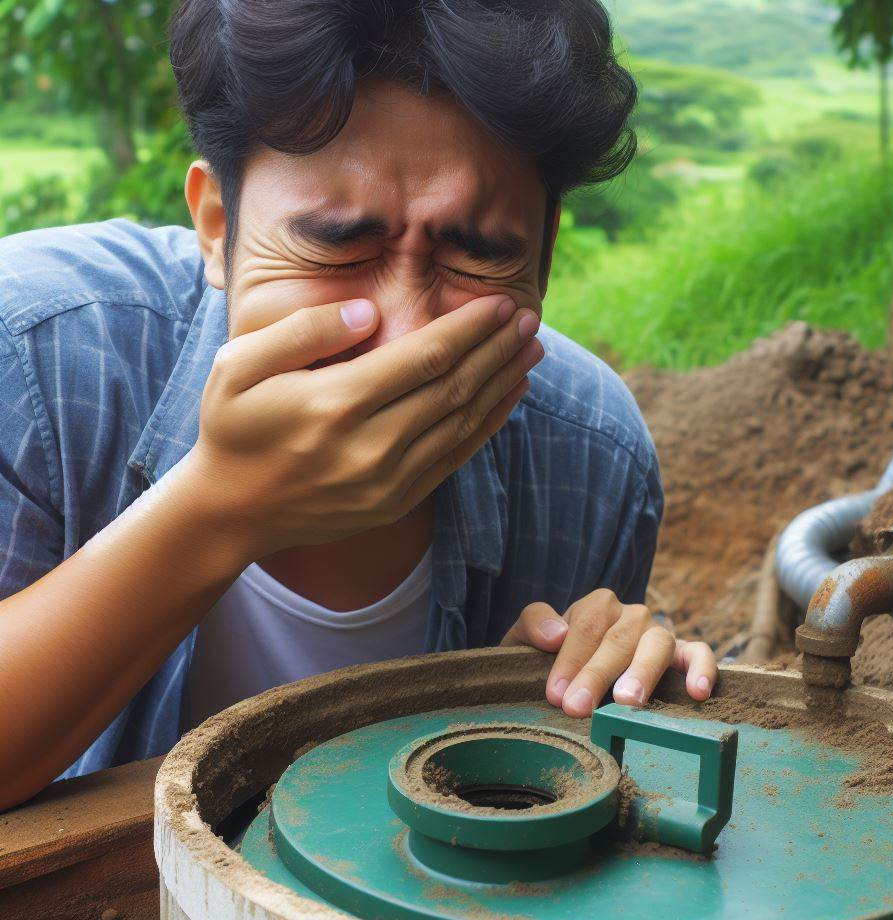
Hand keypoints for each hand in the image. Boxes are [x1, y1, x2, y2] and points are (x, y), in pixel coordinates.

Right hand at [186, 294, 541, 558]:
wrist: (231, 512)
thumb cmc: (233, 428)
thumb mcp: (239, 366)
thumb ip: (304, 331)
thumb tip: (369, 311)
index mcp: (336, 404)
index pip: (424, 357)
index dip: (470, 329)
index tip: (501, 304)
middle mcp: (371, 446)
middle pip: (454, 388)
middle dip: (498, 349)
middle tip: (529, 318)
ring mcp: (389, 481)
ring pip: (463, 423)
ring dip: (502, 383)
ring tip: (530, 350)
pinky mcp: (397, 502)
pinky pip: (455, 457)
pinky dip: (488, 424)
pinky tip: (509, 396)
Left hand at [501, 589, 716, 716]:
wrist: (578, 675)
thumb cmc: (553, 658)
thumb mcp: (529, 638)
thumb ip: (534, 625)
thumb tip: (555, 634)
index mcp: (597, 606)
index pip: (586, 626)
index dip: (570, 659)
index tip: (555, 694)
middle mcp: (632, 615)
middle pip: (618, 639)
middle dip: (596, 674)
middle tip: (578, 707)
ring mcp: (659, 634)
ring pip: (657, 644)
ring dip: (642, 672)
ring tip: (628, 702)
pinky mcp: (683, 655)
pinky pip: (699, 653)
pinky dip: (702, 668)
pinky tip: (697, 692)